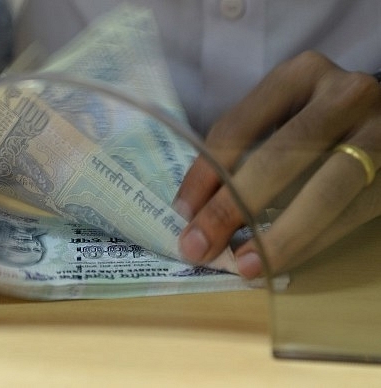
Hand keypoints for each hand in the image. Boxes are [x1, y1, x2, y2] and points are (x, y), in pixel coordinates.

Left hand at [174, 51, 380, 278]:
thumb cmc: (318, 121)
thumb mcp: (277, 117)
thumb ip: (240, 151)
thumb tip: (195, 210)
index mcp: (298, 74)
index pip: (237, 126)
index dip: (205, 173)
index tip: (183, 213)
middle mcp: (343, 94)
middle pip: (279, 158)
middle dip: (233, 208)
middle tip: (200, 247)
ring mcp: (379, 131)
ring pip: (323, 192)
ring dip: (277, 236)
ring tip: (244, 265)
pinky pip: (349, 214)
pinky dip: (310, 243)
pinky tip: (280, 261)